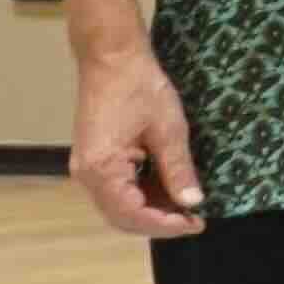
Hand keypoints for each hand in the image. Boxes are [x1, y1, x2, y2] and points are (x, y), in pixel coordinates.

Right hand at [66, 35, 207, 238]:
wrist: (112, 59)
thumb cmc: (139, 87)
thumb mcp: (169, 129)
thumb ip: (178, 169)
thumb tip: (193, 202)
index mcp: (101, 169)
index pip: (133, 214)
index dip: (166, 224)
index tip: (197, 224)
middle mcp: (87, 175)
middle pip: (122, 216)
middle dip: (160, 221)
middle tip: (195, 219)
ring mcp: (87, 168)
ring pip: (119, 205)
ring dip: (152, 210)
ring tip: (187, 206)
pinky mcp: (94, 160)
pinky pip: (117, 190)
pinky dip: (142, 195)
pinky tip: (169, 190)